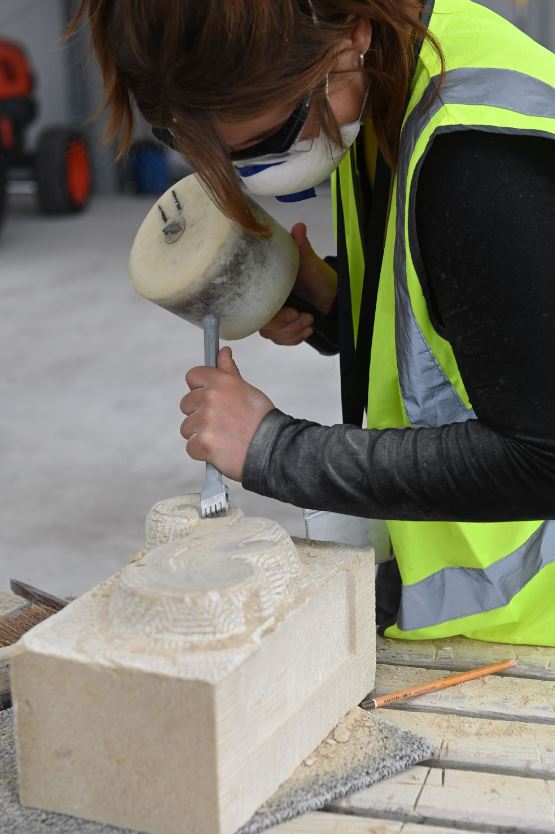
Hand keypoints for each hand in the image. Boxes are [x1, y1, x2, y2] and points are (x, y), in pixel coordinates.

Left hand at [180, 347, 273, 480]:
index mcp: (221, 382)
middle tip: (221, 422)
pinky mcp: (203, 443)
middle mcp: (210, 398)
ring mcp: (205, 421)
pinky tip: (219, 450)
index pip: (193, 376)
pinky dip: (202, 451)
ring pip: (187, 427)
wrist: (273, 447)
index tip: (209, 398)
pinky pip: (190, 446)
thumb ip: (228, 371)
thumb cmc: (262, 419)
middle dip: (199, 414)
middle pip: (186, 404)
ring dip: (200, 434)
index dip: (199, 388)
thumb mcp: (246, 389)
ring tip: (222, 437)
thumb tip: (223, 352)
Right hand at [259, 222, 336, 346]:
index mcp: (267, 287)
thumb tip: (298, 228)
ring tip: (310, 320)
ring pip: (274, 335)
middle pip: (265, 326)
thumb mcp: (309, 261)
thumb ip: (301, 247)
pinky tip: (307, 329)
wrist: (331, 294)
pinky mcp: (283, 328)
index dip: (273, 316)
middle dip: (286, 326)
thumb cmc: (318, 276)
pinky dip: (296, 338)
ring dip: (294, 332)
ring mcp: (275, 317)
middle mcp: (267, 303)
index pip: (256, 308)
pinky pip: (282, 341)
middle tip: (306, 316)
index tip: (292, 312)